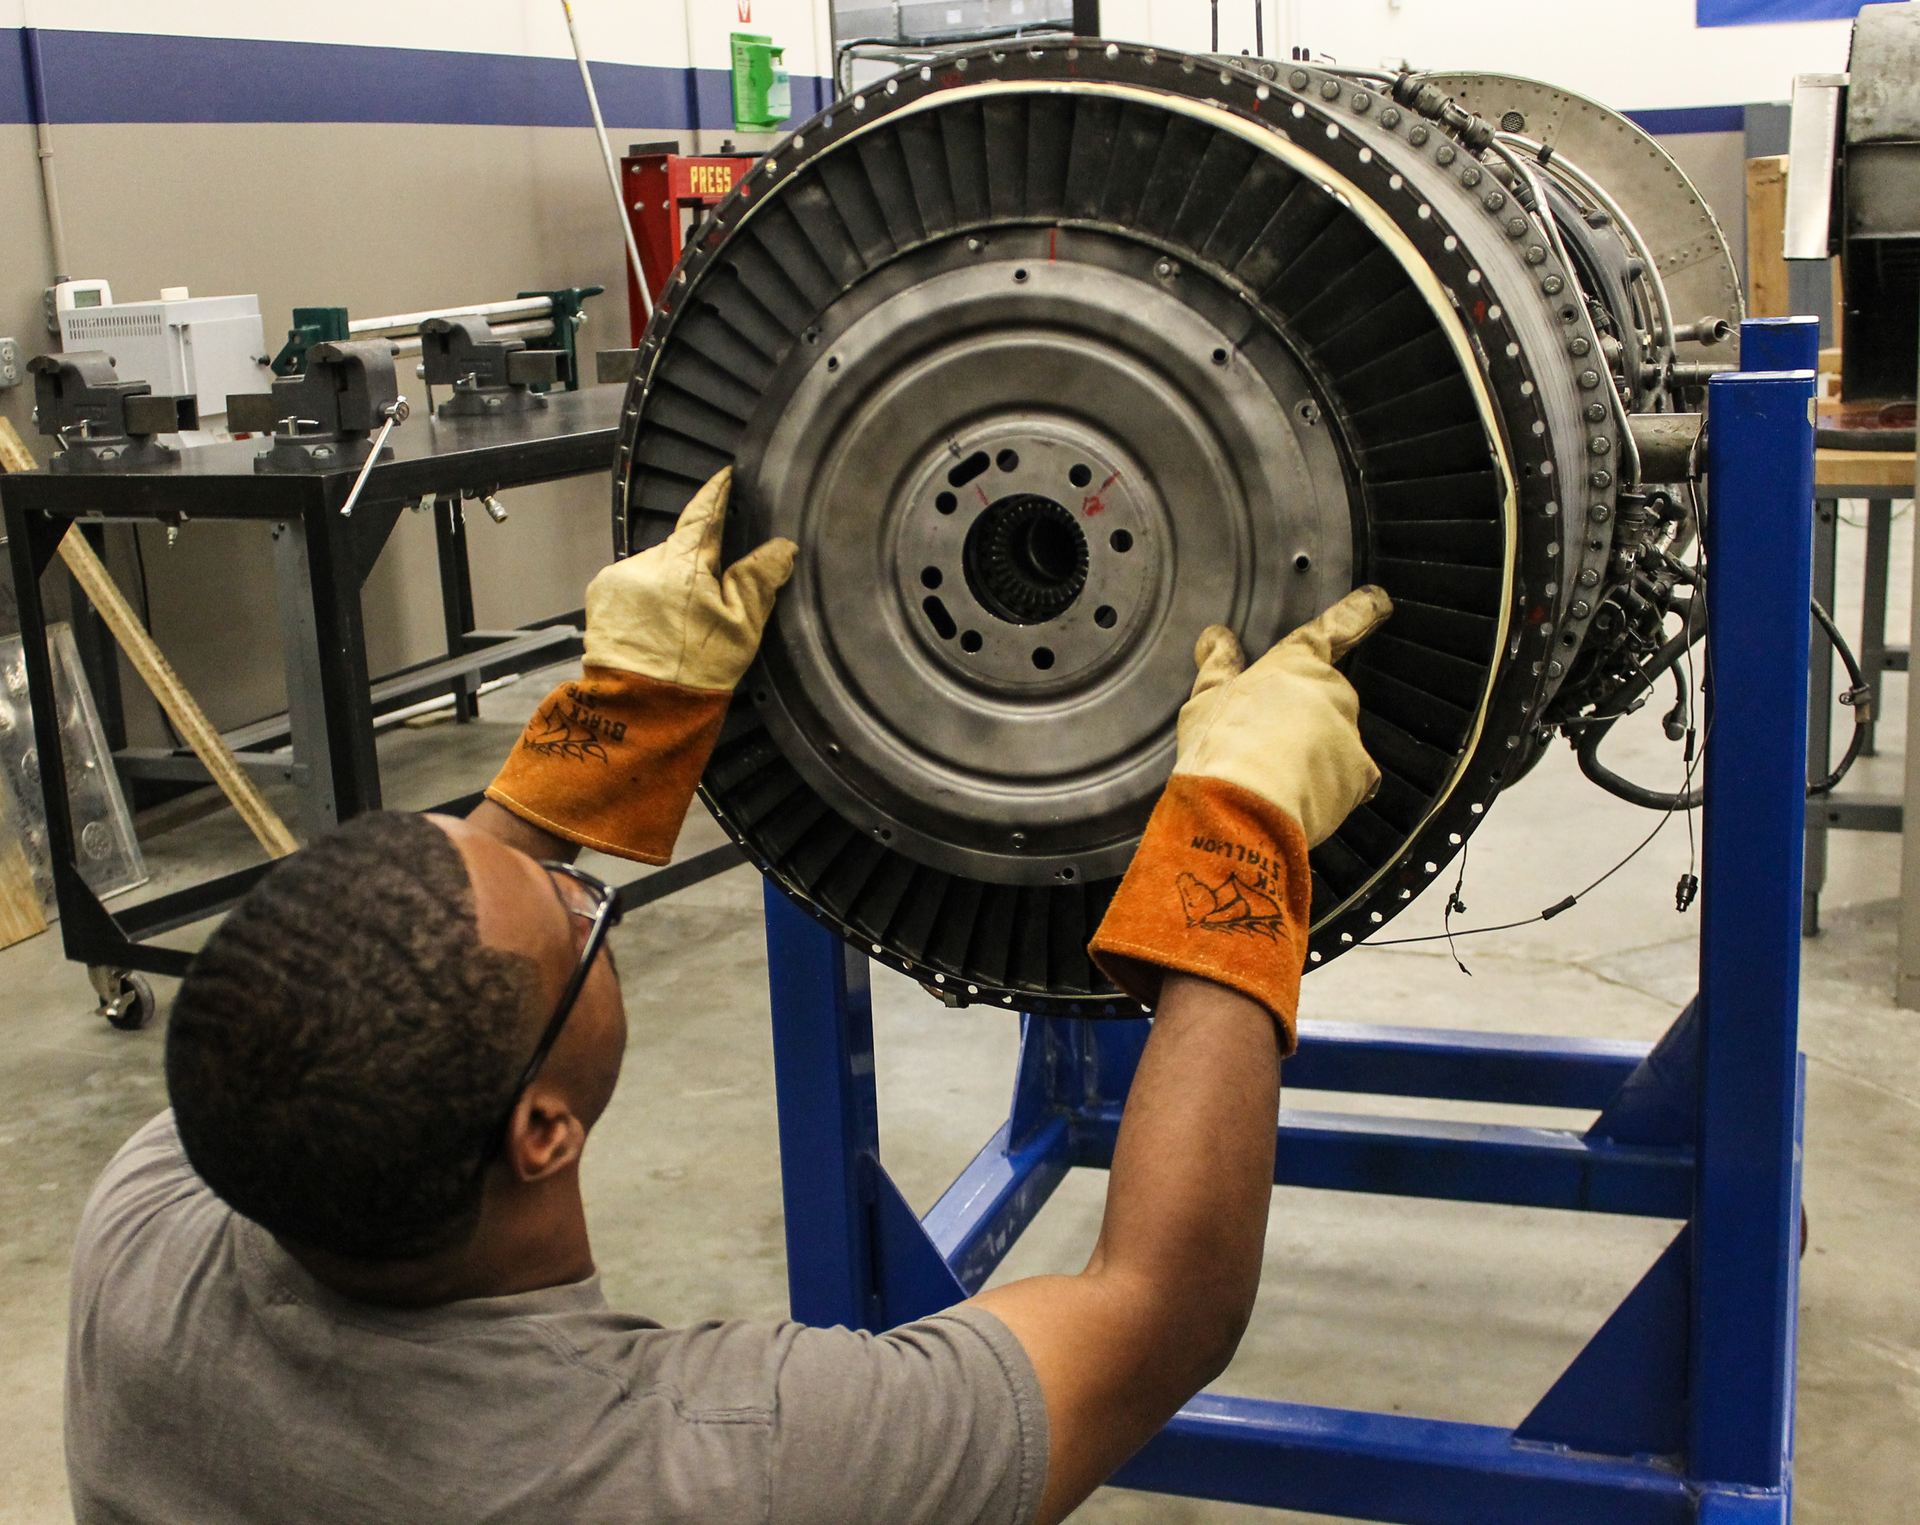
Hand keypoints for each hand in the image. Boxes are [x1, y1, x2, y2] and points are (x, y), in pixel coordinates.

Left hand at [583, 467, 796, 691]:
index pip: (703, 512)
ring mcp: (617, 580)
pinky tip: (657, 629)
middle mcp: (644, 563)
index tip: (727, 476)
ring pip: (655, 569)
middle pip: (680, 549)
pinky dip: (647, 599)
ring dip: (670, 586)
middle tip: (711, 605)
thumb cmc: (693, 674)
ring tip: (681, 626)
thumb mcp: (742, 627)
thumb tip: (781, 547)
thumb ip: (760, 579)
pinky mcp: (600, 598)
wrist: (641, 710)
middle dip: (696, 569)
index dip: (718, 493)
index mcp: (682, 564)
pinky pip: (631, 586)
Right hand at [1172, 586, 1391, 846]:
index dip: (1359, 613)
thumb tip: (1216, 637)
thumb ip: (1218, 666)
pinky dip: (1329, 790)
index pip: (1334, 629)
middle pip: (1328, 697)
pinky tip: (1299, 801)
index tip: (1378, 600)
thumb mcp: (1206, 700)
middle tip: (1268, 742)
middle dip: (1306, 717)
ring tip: (1275, 779)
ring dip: (1314, 754)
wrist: (1244, 807)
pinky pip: (1349, 781)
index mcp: (1295, 663)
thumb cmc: (1222, 746)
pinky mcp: (1360, 776)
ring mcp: (1349, 734)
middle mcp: (1331, 692)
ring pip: (1336, 741)